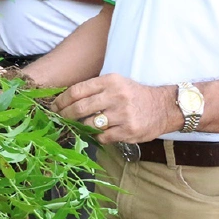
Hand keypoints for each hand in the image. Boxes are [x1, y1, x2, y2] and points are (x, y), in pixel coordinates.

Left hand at [51, 74, 182, 143]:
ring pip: (90, 124)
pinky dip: (97, 136)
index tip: (55, 106)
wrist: (163, 107)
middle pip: (80, 108)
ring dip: (81, 126)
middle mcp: (116, 96)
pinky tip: (100, 132)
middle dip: (65, 115)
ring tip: (80, 125)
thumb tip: (66, 100)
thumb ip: (94, 89)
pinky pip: (103, 137)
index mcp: (110, 81)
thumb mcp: (116, 83)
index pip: (77, 91)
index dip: (62, 100)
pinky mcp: (128, 131)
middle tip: (59, 118)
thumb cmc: (134, 95)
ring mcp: (123, 115)